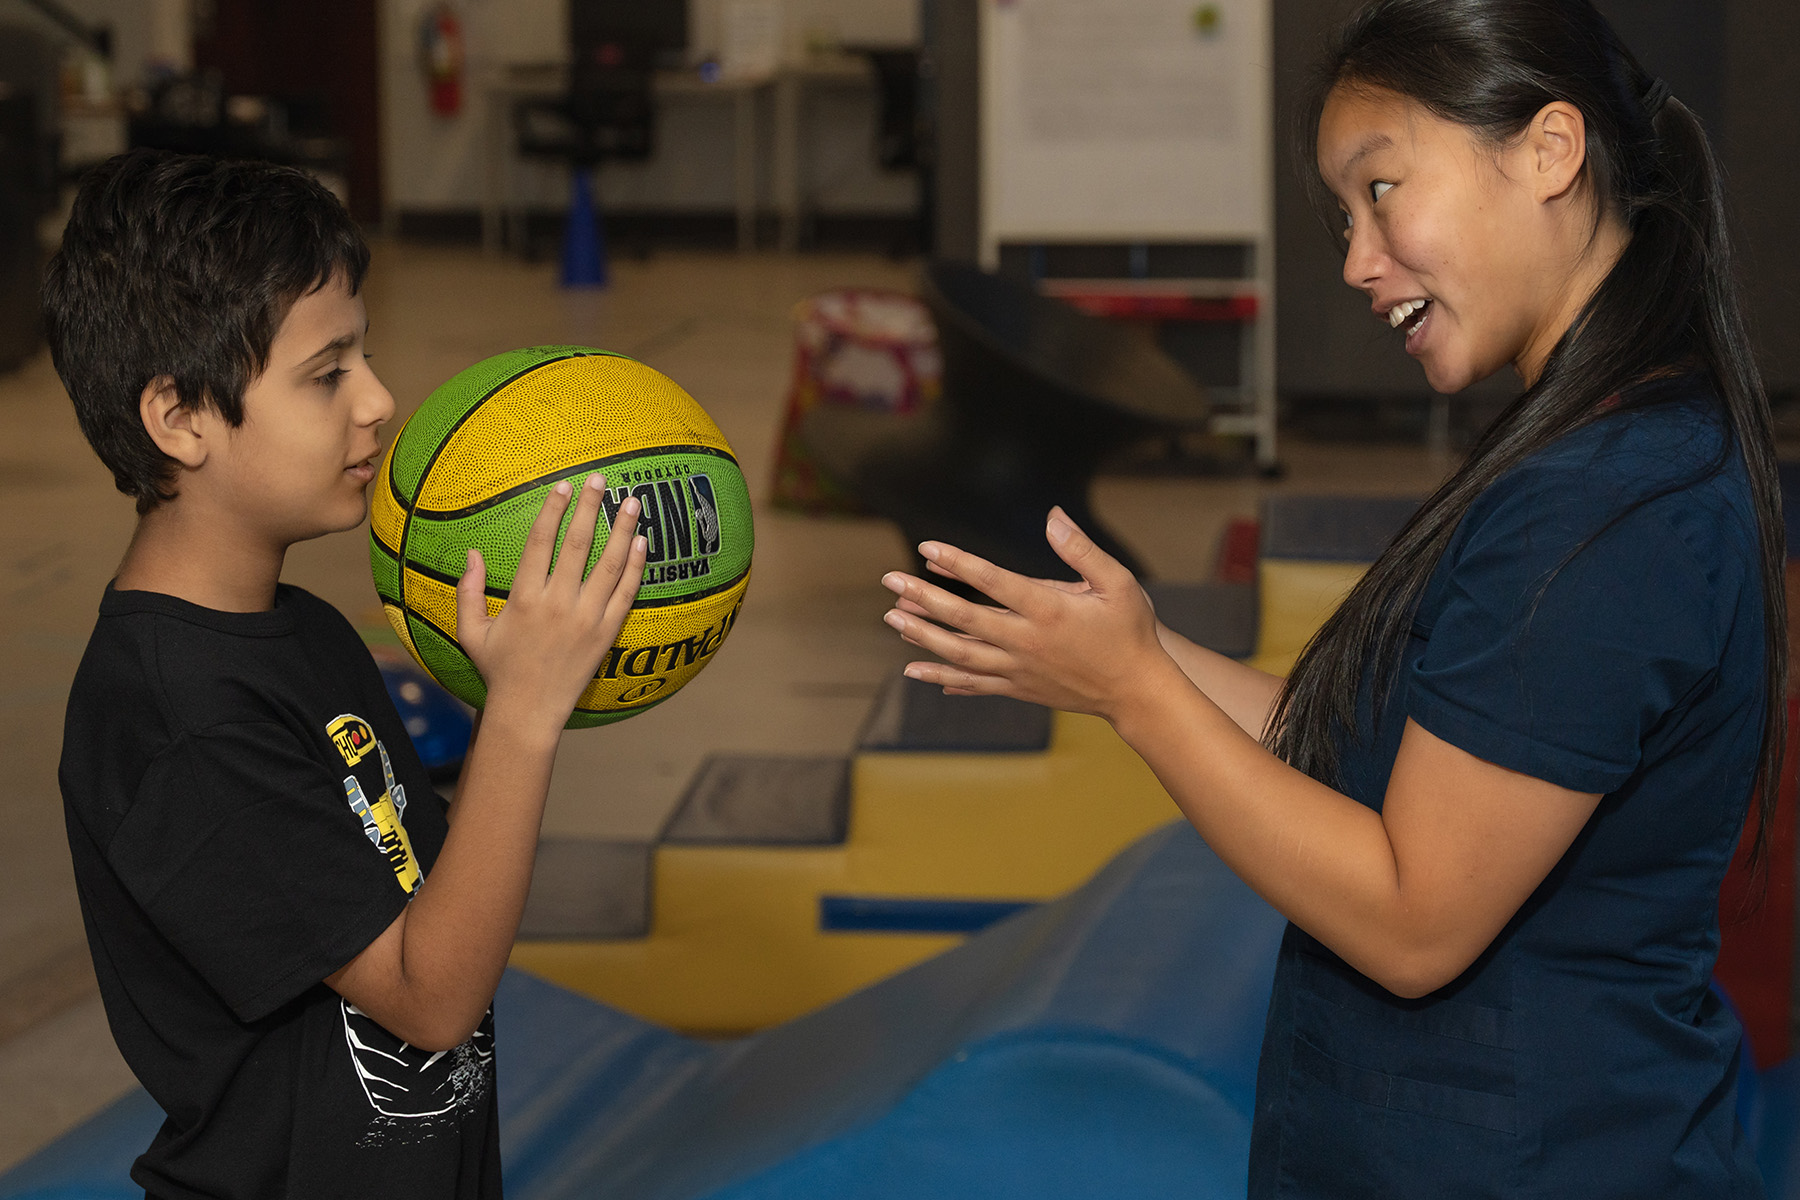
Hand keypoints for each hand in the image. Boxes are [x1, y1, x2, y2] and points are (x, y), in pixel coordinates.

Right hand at [455, 474, 646, 729]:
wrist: (529, 711)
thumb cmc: (499, 670)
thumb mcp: (471, 632)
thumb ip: (469, 592)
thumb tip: (472, 554)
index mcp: (524, 599)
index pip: (540, 543)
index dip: (552, 511)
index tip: (561, 486)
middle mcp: (557, 605)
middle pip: (578, 545)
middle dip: (589, 508)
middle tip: (600, 479)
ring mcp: (586, 619)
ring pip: (610, 565)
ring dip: (622, 530)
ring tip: (632, 502)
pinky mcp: (607, 633)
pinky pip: (626, 593)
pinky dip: (636, 566)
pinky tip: (643, 542)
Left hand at [879, 507, 1167, 719]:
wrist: (1138, 692)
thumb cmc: (1131, 632)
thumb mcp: (1118, 583)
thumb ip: (1082, 549)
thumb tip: (1053, 516)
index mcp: (1049, 610)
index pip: (993, 581)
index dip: (957, 563)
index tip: (927, 547)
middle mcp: (1027, 641)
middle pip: (964, 619)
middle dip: (923, 598)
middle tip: (891, 581)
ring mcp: (1020, 669)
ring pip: (960, 654)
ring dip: (922, 636)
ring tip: (892, 619)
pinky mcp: (1019, 689)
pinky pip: (972, 683)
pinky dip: (941, 676)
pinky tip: (914, 669)